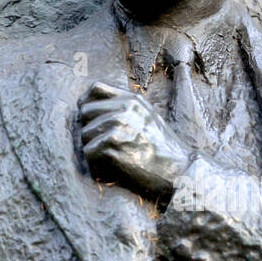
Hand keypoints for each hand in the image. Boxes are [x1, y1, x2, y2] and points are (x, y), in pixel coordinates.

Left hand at [77, 81, 190, 200]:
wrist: (177, 171)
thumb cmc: (160, 148)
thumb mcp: (146, 116)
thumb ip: (123, 106)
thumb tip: (88, 104)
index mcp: (132, 100)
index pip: (95, 89)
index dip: (88, 103)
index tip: (91, 118)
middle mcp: (123, 108)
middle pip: (84, 112)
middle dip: (90, 129)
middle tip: (106, 145)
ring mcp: (117, 125)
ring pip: (84, 134)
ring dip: (94, 149)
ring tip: (114, 157)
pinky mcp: (112, 144)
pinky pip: (88, 152)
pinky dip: (96, 164)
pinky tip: (113, 167)